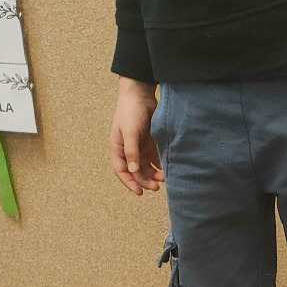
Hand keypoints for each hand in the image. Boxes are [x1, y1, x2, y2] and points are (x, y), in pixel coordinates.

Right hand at [110, 78, 161, 194]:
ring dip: (154, 174)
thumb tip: (133, 170)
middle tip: (156, 187)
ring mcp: (140, 147)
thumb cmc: (130, 111)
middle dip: (145, 181)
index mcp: (118, 148)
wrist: (141, 94)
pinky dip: (161, 165)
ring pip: (147, 167)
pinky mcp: (151, 143)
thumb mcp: (130, 132)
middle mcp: (129, 150)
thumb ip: (131, 151)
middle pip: (136, 171)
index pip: (121, 171)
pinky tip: (168, 169)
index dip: (129, 183)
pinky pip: (156, 159)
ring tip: (164, 178)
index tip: (140, 192)